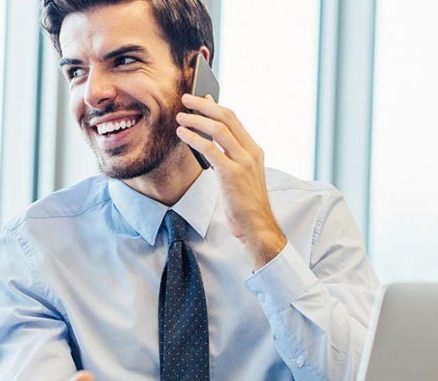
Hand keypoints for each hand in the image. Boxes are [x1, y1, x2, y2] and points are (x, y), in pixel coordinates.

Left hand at [176, 94, 287, 268]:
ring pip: (218, 129)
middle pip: (226, 117)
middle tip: (186, 98)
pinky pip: (209, 148)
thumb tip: (209, 141)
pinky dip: (193, 137)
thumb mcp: (241, 175)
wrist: (256, 225)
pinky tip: (182, 133)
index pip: (234, 119)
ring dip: (196, 119)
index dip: (215, 106)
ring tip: (180, 116)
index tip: (201, 97)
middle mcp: (251, 152)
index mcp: (254, 150)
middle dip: (204, 105)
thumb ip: (229, 157)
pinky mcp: (231, 173)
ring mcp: (242, 162)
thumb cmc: (245, 203)